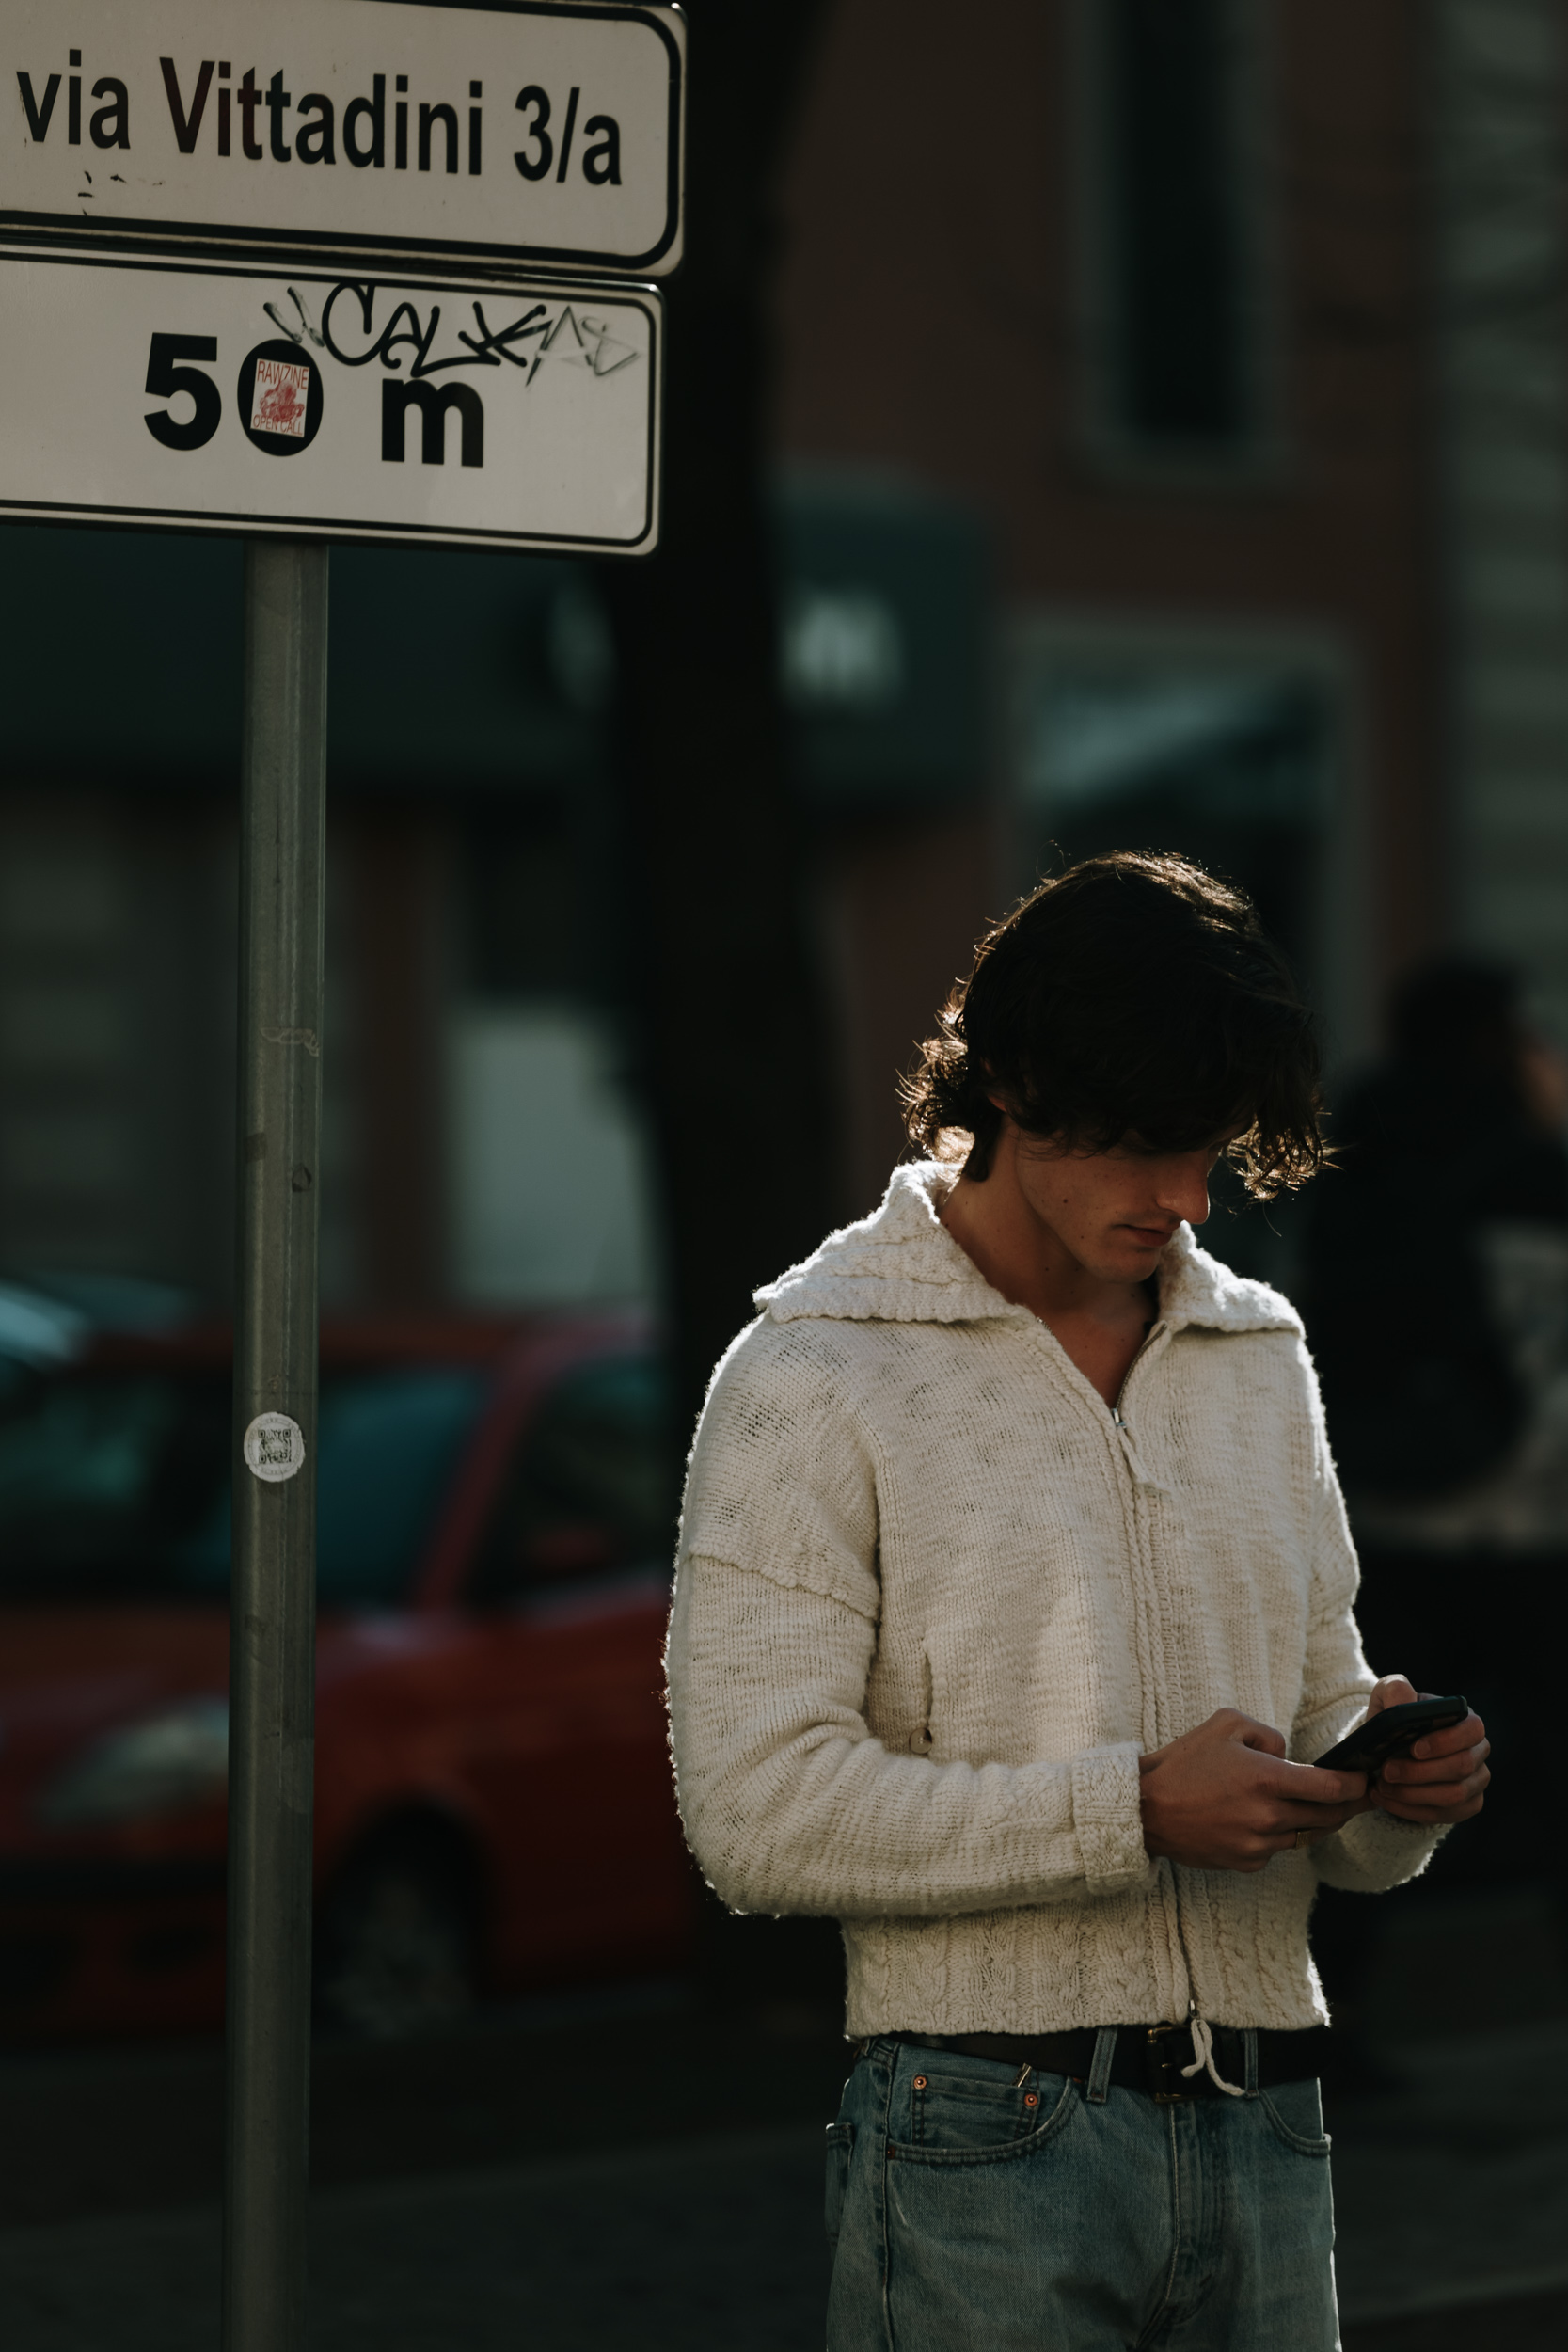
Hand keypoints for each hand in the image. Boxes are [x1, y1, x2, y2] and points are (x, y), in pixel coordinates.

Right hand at [1139, 1708, 1368, 1872]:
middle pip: (1329, 1817)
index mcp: (1266, 1779)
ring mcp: (1258, 1845)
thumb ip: (1268, 1735)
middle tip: (1359, 1795)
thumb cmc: (1184, 1763)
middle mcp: (1268, 1817)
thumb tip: (1289, 1756)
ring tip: (1321, 1806)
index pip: (1331, 1788)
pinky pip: (1278, 1850)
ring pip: (1306, 1835)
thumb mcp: (1225, 1724)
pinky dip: (1281, 1835)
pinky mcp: (1246, 1863)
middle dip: (1349, 1806)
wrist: (1145, 1810)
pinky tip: (1268, 1820)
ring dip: (1317, 1821)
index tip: (1365, 1779)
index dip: (1356, 1785)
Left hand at [1362, 1674, 1489, 1826]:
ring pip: (1453, 1796)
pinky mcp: (1466, 1806)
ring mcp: (1476, 1782)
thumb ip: (1396, 1691)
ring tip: (1382, 1787)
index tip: (1414, 1749)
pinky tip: (1387, 1800)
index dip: (1446, 1741)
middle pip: (1462, 1767)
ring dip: (1413, 1794)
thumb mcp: (1389, 1697)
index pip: (1472, 1730)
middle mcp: (1478, 1751)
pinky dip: (1410, 1810)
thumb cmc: (1396, 1718)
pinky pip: (1443, 1816)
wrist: (1390, 1748)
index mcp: (1466, 1721)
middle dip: (1420, 1772)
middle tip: (1386, 1772)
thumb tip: (1404, 1701)